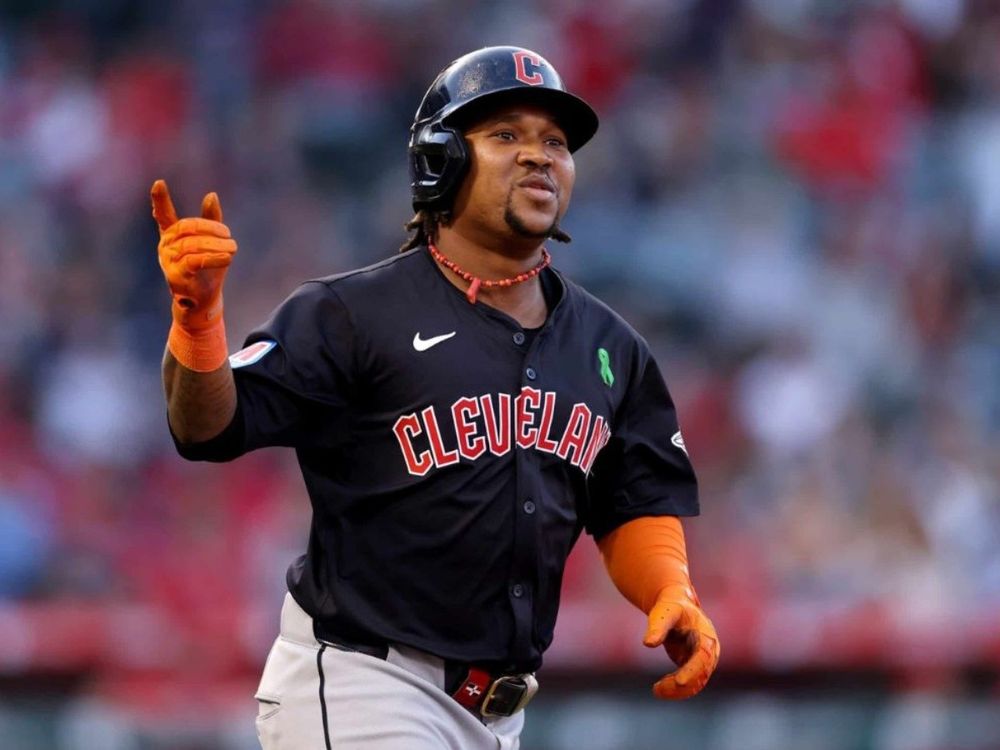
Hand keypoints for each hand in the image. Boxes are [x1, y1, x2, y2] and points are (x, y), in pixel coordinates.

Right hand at [151, 179, 236, 331]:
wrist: (203, 300)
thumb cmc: (207, 269)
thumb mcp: (211, 242)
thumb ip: (211, 219)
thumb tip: (211, 195)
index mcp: (171, 235)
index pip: (163, 214)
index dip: (159, 199)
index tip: (158, 183)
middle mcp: (166, 245)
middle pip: (188, 228)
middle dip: (211, 229)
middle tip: (229, 234)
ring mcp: (168, 260)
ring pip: (194, 244)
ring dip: (217, 244)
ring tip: (233, 247)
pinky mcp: (177, 275)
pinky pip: (196, 260)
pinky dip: (214, 257)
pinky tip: (228, 257)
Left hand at [643, 585, 719, 699]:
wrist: (675, 607)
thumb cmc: (670, 607)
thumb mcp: (664, 613)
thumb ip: (657, 627)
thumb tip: (648, 643)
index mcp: (706, 636)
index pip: (703, 656)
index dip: (693, 670)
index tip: (680, 682)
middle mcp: (709, 652)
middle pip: (700, 675)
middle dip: (681, 686)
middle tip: (657, 689)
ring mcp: (703, 661)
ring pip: (695, 684)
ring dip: (677, 691)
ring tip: (656, 690)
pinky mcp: (694, 667)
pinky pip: (688, 684)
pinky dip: (675, 688)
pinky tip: (660, 687)